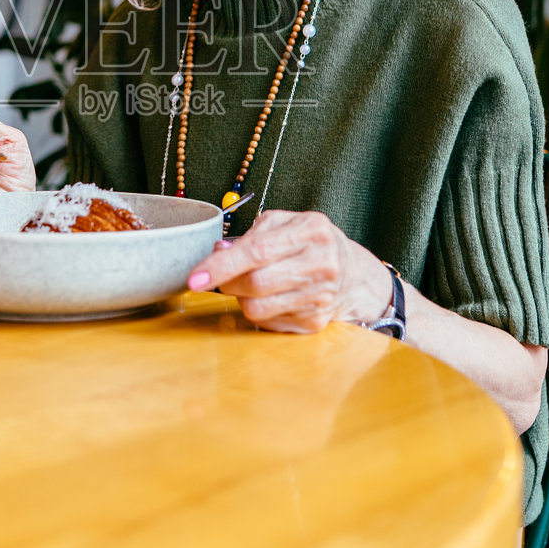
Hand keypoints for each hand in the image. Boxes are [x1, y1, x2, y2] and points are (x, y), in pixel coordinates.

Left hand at [186, 209, 392, 332]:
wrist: (353, 274)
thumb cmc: (309, 243)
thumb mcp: (285, 224)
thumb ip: (250, 236)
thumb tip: (217, 253)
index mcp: (312, 230)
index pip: (258, 251)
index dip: (222, 266)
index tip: (195, 278)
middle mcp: (321, 263)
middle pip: (255, 284)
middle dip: (228, 283)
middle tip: (226, 277)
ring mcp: (321, 297)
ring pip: (257, 309)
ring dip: (242, 298)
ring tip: (253, 285)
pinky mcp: (316, 323)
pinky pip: (268, 323)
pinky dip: (260, 311)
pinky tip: (273, 297)